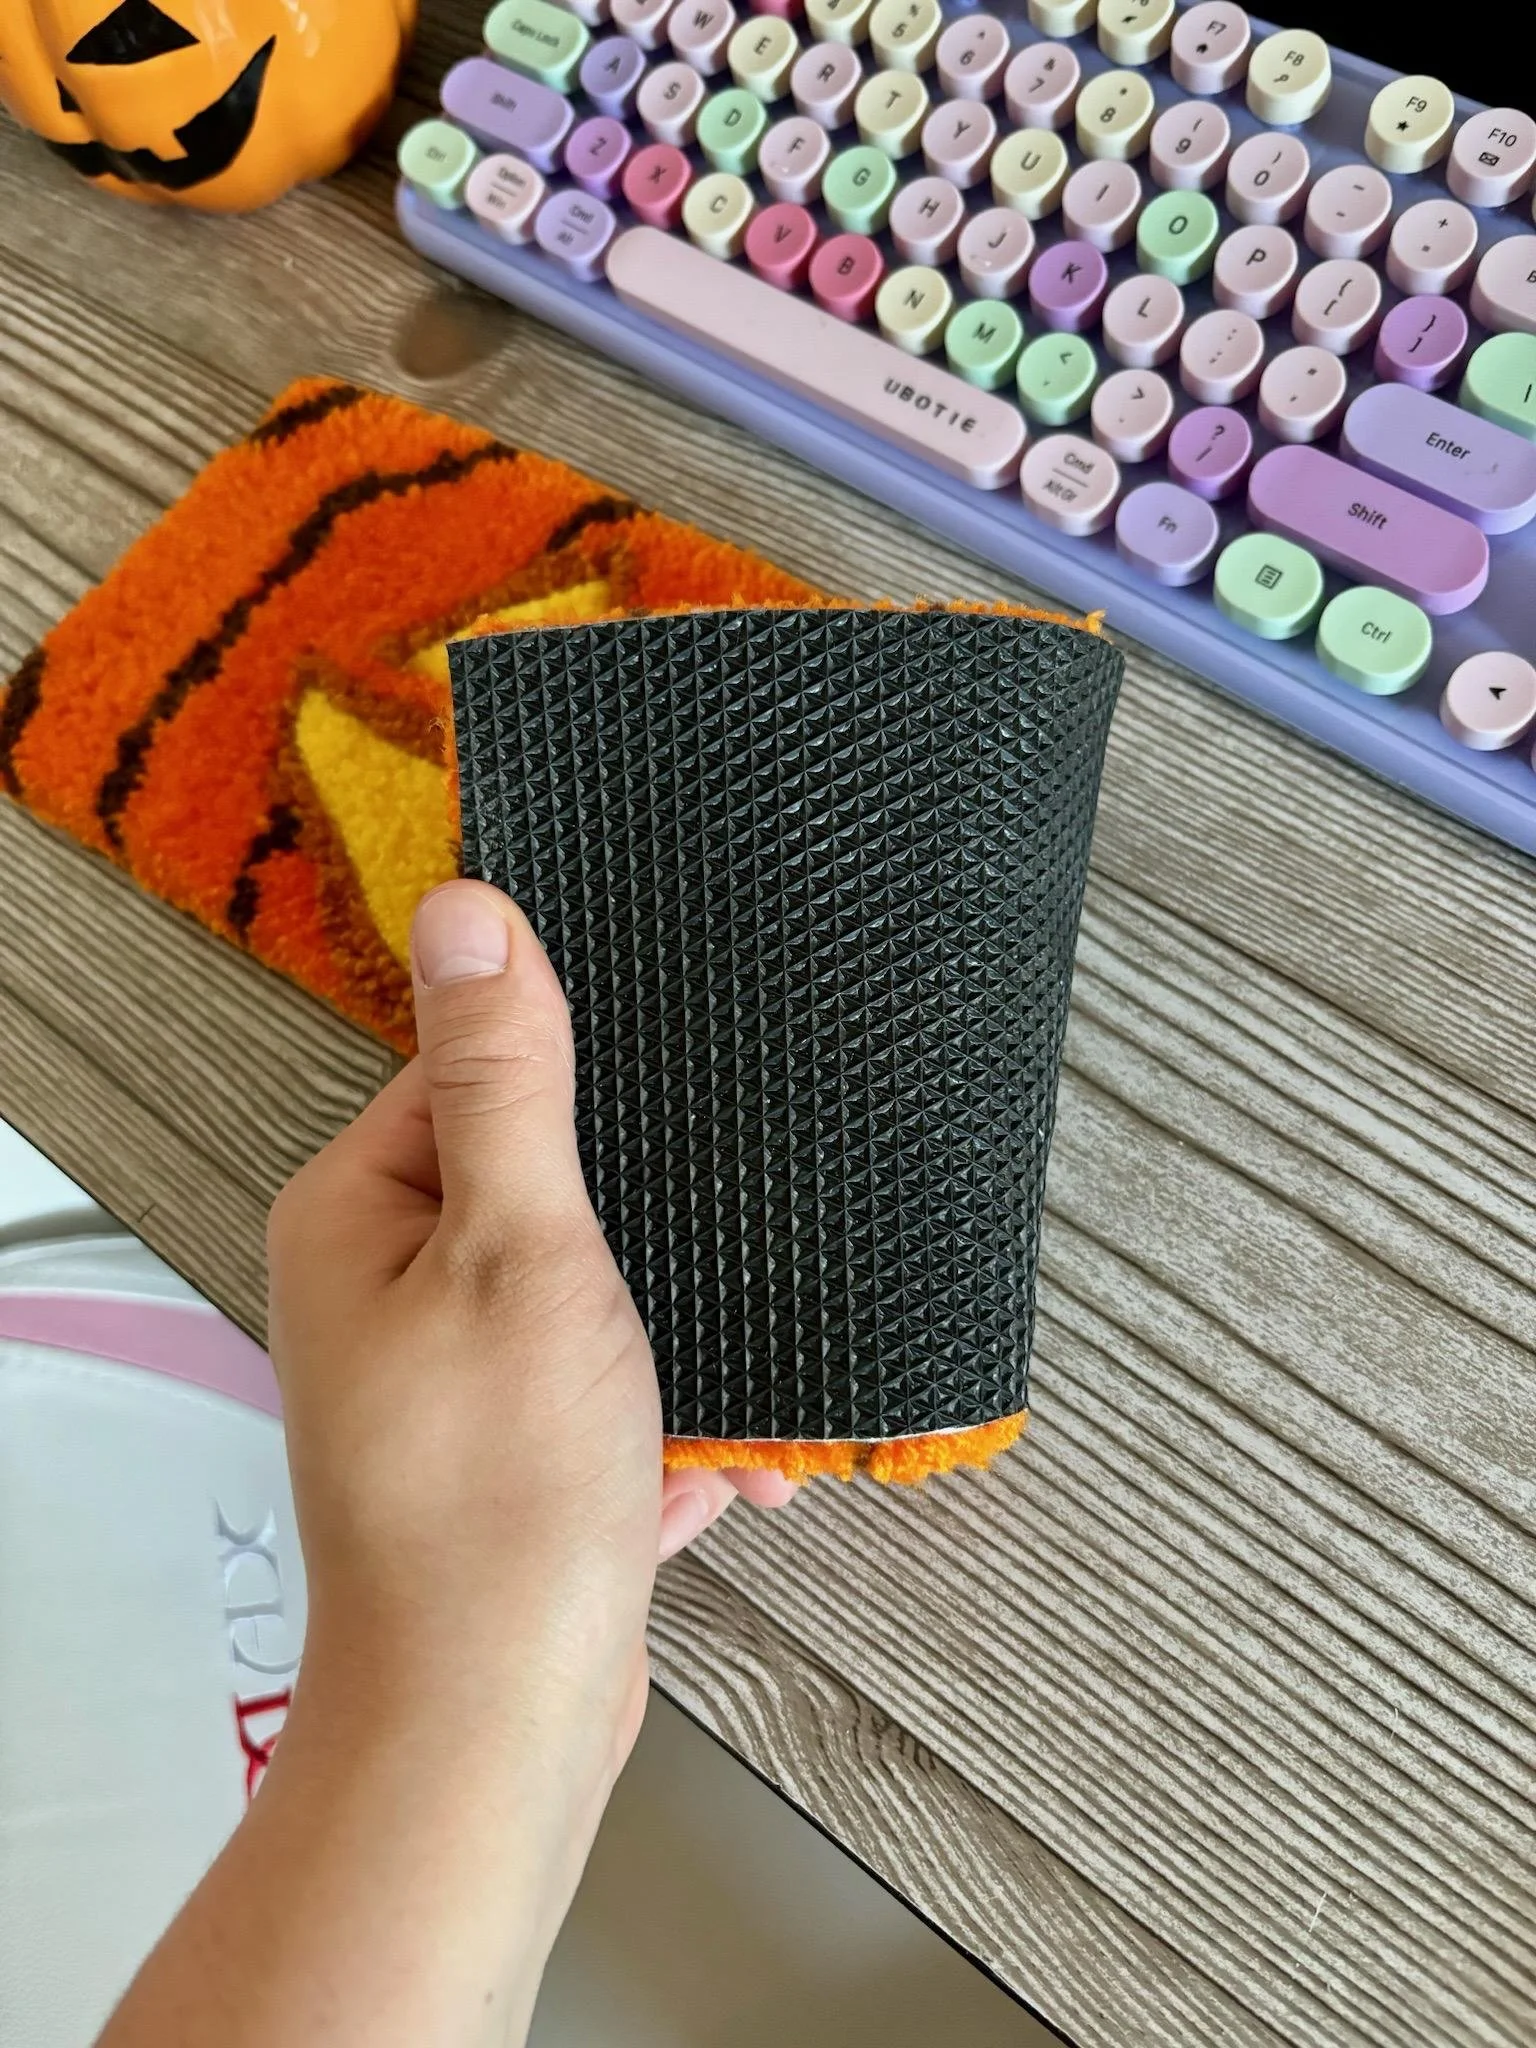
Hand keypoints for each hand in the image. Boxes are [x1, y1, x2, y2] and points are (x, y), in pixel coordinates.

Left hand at [269, 879, 795, 1764]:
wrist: (500, 1723)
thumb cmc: (497, 1499)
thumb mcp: (522, 1248)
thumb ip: (506, 1080)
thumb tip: (466, 911)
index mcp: (359, 1215)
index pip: (471, 1073)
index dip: (578, 1090)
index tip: (659, 1120)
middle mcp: (383, 1288)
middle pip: (543, 1185)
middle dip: (646, 1236)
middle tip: (700, 1264)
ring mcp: (443, 1377)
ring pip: (592, 1296)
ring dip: (674, 1343)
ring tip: (720, 1390)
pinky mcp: (503, 1451)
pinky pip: (604, 1392)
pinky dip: (666, 1424)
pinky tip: (713, 1466)